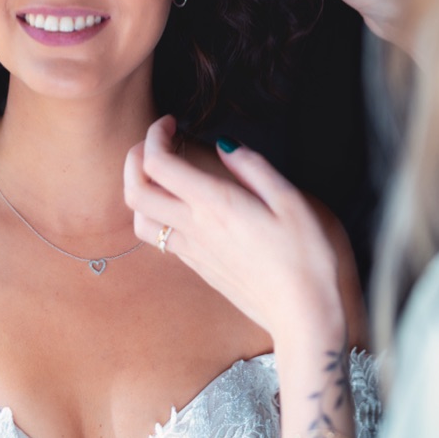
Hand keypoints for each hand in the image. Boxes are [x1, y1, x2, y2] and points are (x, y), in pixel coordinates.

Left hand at [123, 116, 345, 349]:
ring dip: (138, 189)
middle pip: (135, 191)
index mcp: (215, 204)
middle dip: (135, 158)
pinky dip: (155, 213)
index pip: (158, 164)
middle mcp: (194, 227)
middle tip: (157, 142)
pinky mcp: (196, 266)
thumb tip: (225, 143)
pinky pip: (158, 238)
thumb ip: (253, 167)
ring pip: (139, 218)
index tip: (170, 123)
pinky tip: (179, 205)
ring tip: (160, 173)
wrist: (301, 314)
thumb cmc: (304, 256)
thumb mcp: (290, 200)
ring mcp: (191, 250)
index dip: (155, 135)